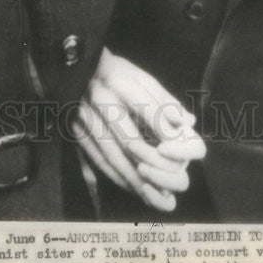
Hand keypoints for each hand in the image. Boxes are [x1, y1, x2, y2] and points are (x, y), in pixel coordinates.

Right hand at [72, 48, 205, 211]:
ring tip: (151, 193)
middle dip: (151, 164)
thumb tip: (188, 122)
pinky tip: (129, 186)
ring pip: (110, 155)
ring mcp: (84, 117)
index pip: (146, 108)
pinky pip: (94, 159)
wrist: (77, 69)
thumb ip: (164, 99)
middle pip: (128, 139)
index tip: (179, 145)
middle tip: (168, 183)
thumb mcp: (140, 76)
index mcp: (119, 82)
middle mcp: (100, 100)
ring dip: (132, 178)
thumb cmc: (116, 73)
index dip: (163, 129)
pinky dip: (113, 176)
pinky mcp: (74, 130)